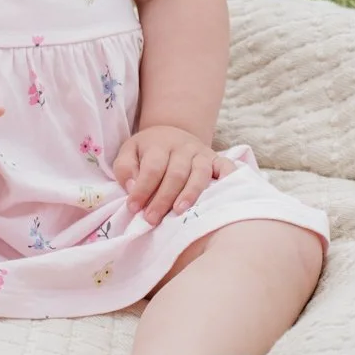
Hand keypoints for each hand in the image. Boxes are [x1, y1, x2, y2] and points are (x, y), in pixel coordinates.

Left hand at [113, 124, 234, 226]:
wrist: (172, 134)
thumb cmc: (148, 152)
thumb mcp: (129, 152)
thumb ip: (126, 169)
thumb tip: (133, 188)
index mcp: (159, 145)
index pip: (152, 168)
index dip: (143, 189)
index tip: (133, 208)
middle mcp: (183, 147)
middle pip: (175, 174)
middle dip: (163, 198)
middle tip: (152, 219)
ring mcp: (202, 153)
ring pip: (199, 174)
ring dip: (190, 194)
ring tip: (179, 212)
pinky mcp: (217, 159)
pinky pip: (226, 167)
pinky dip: (229, 178)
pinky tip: (225, 193)